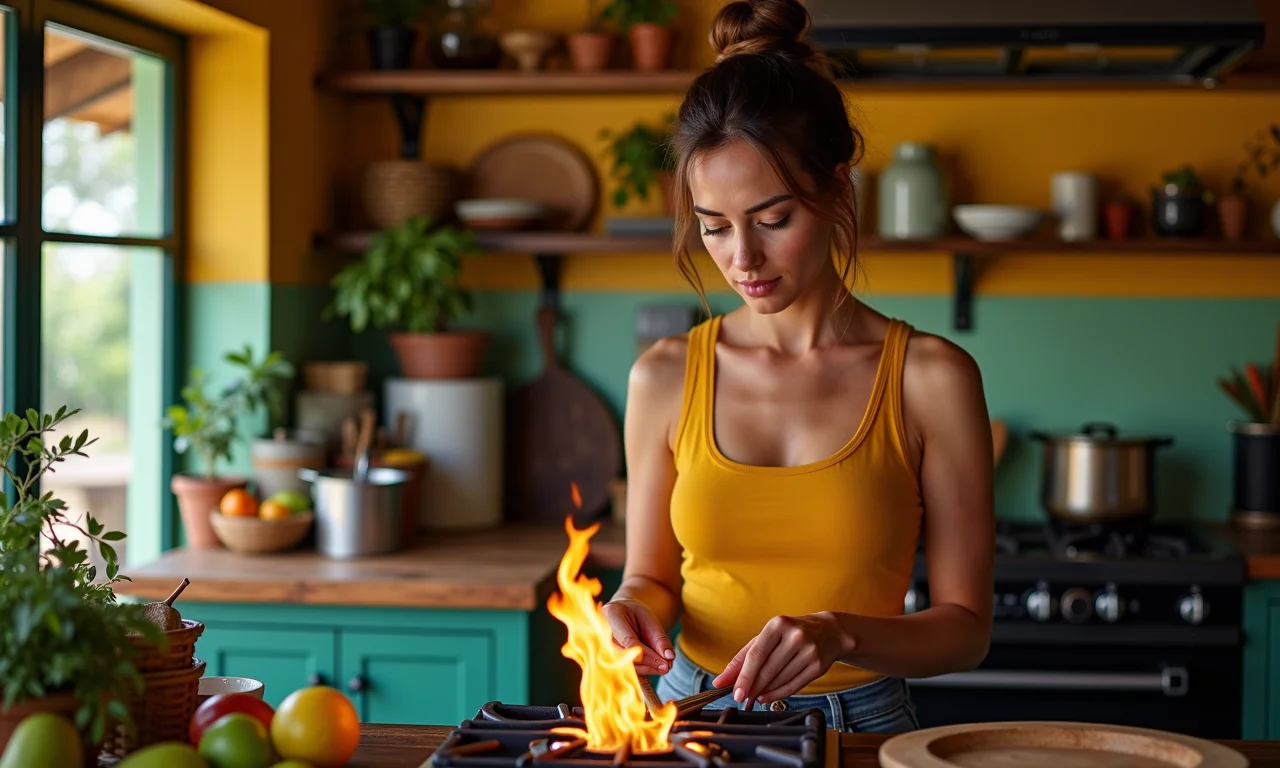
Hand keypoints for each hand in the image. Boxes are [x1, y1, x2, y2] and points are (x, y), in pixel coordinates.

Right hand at [602, 598, 674, 674]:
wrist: (620, 615)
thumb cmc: (635, 615)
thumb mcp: (649, 619)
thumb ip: (658, 638)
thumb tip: (669, 657)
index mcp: (611, 615)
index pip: (627, 640)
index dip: (643, 653)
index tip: (662, 662)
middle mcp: (601, 633)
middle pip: (626, 655)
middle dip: (648, 662)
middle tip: (667, 666)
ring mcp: (601, 648)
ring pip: (624, 665)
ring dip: (646, 669)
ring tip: (664, 667)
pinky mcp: (607, 659)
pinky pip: (624, 670)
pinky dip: (641, 672)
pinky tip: (653, 672)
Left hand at [712, 612, 851, 705]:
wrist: (829, 631)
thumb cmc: (790, 633)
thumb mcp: (767, 637)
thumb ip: (743, 657)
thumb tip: (722, 679)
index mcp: (778, 625)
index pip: (756, 655)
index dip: (744, 676)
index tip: (734, 692)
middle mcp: (795, 636)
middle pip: (767, 670)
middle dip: (752, 687)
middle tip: (741, 698)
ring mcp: (809, 652)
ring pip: (780, 680)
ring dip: (763, 692)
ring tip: (753, 697)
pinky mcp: (818, 666)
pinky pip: (794, 686)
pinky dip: (778, 694)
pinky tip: (767, 698)